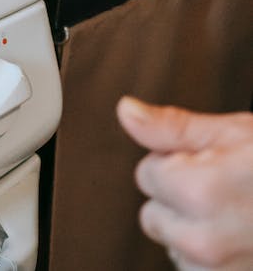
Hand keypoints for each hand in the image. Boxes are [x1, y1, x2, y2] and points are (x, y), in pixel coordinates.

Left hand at [117, 97, 252, 269]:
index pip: (146, 174)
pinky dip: (213, 261)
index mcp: (198, 193)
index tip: (211, 162)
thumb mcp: (233, 132)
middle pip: (153, 216)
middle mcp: (204, 243)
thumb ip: (172, 127)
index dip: (176, 161)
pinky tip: (244, 241)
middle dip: (178, 198)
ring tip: (241, 216)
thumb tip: (125, 111)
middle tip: (226, 187)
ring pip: (176, 249)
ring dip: (195, 232)